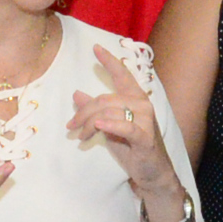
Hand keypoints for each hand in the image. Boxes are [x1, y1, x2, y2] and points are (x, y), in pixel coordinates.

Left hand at [66, 48, 184, 215]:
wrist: (151, 172)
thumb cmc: (131, 147)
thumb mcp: (109, 126)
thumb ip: (95, 109)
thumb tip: (77, 93)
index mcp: (135, 98)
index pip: (122, 75)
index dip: (109, 61)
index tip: (95, 49)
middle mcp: (142, 104)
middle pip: (105, 99)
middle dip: (83, 112)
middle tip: (71, 126)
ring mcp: (145, 120)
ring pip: (109, 113)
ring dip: (89, 125)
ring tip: (81, 136)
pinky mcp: (144, 138)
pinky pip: (125, 126)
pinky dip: (110, 125)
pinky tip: (98, 126)